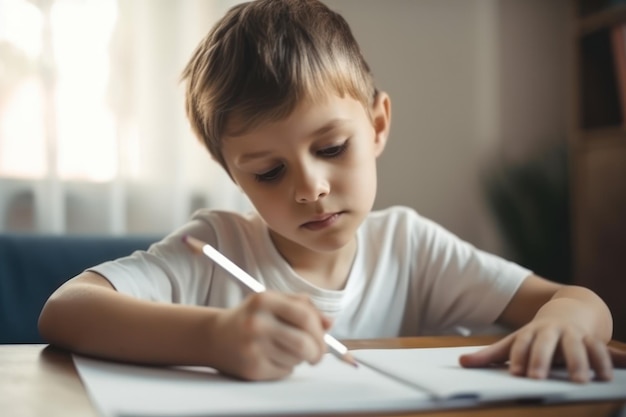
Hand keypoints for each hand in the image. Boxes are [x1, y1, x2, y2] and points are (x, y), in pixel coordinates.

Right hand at [208, 291, 330, 380]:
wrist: (215, 336)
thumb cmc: (251, 316)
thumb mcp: (274, 302)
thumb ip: (303, 306)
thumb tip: (329, 323)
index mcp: (265, 300)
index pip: (305, 316)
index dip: (319, 330)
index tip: (324, 338)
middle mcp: (257, 323)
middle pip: (303, 343)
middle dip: (317, 351)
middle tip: (316, 355)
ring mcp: (252, 347)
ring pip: (296, 359)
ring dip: (299, 358)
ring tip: (286, 350)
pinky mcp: (252, 368)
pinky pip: (284, 372)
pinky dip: (286, 367)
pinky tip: (273, 358)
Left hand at [458, 319, 625, 382]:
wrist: (570, 308)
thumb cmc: (537, 334)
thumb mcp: (515, 341)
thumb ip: (489, 355)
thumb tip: (460, 363)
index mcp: (531, 333)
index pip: (521, 343)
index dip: (518, 356)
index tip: (515, 372)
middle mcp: (551, 332)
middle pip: (545, 344)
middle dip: (541, 359)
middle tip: (538, 378)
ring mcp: (572, 334)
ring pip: (576, 346)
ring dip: (578, 362)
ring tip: (579, 381)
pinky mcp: (592, 339)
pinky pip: (600, 349)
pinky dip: (605, 361)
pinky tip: (607, 376)